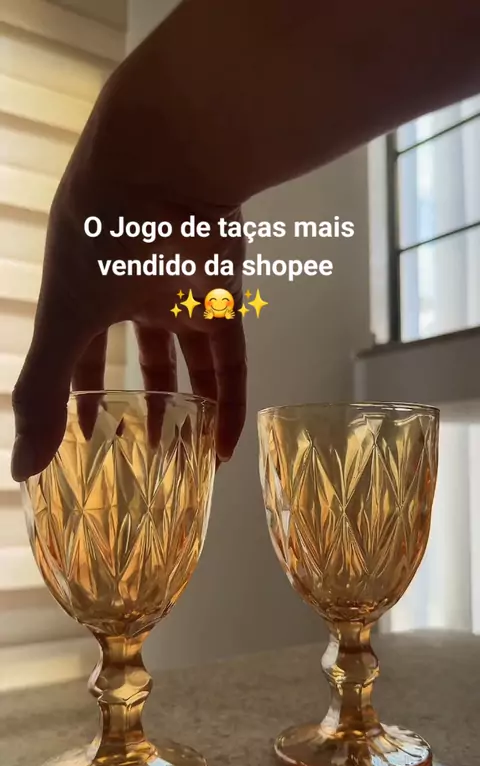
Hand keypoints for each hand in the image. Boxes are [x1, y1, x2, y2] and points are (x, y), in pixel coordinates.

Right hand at [11, 95, 246, 480]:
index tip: (85, 437)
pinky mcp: (226, 299)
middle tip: (145, 453)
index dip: (83, 393)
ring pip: (191, 363)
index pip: (85, 354)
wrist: (162, 169)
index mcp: (91, 295)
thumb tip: (20, 469)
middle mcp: (137, 296)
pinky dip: (229, 404)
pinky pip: (231, 362)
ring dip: (190, 409)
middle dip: (143, 403)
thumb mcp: (62, 321)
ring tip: (188, 458)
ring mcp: (184, 297)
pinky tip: (224, 446)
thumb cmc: (98, 239)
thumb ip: (43, 391)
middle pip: (143, 360)